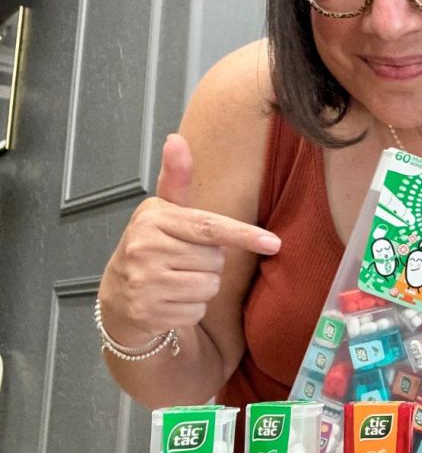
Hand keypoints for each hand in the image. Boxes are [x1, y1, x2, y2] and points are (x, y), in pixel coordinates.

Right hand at [100, 134, 280, 341]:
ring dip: (202, 287)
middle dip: (210, 263)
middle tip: (185, 260)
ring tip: (177, 279)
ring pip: (209, 287)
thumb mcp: (164, 211)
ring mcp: (144, 282)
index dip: (243, 235)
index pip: (209, 227)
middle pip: (216, 260)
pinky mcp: (148, 312)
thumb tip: (176, 139)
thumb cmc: (152, 246)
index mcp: (154, 219)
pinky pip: (197, 312)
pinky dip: (191, 310)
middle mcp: (145, 249)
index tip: (273, 243)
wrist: (118, 293)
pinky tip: (171, 300)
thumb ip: (176, 179)